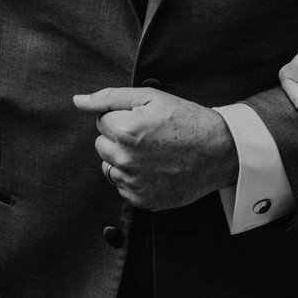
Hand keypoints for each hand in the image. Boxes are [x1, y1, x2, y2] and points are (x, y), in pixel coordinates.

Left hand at [71, 87, 237, 209]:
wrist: (219, 151)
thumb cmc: (187, 121)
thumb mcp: (151, 98)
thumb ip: (110, 97)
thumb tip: (78, 101)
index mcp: (126, 131)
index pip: (101, 121)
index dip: (123, 117)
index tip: (144, 120)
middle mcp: (126, 159)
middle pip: (101, 144)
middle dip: (119, 138)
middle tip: (149, 135)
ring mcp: (133, 182)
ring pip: (109, 166)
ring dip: (124, 159)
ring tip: (153, 152)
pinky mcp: (141, 199)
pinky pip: (122, 186)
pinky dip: (135, 178)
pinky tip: (155, 168)